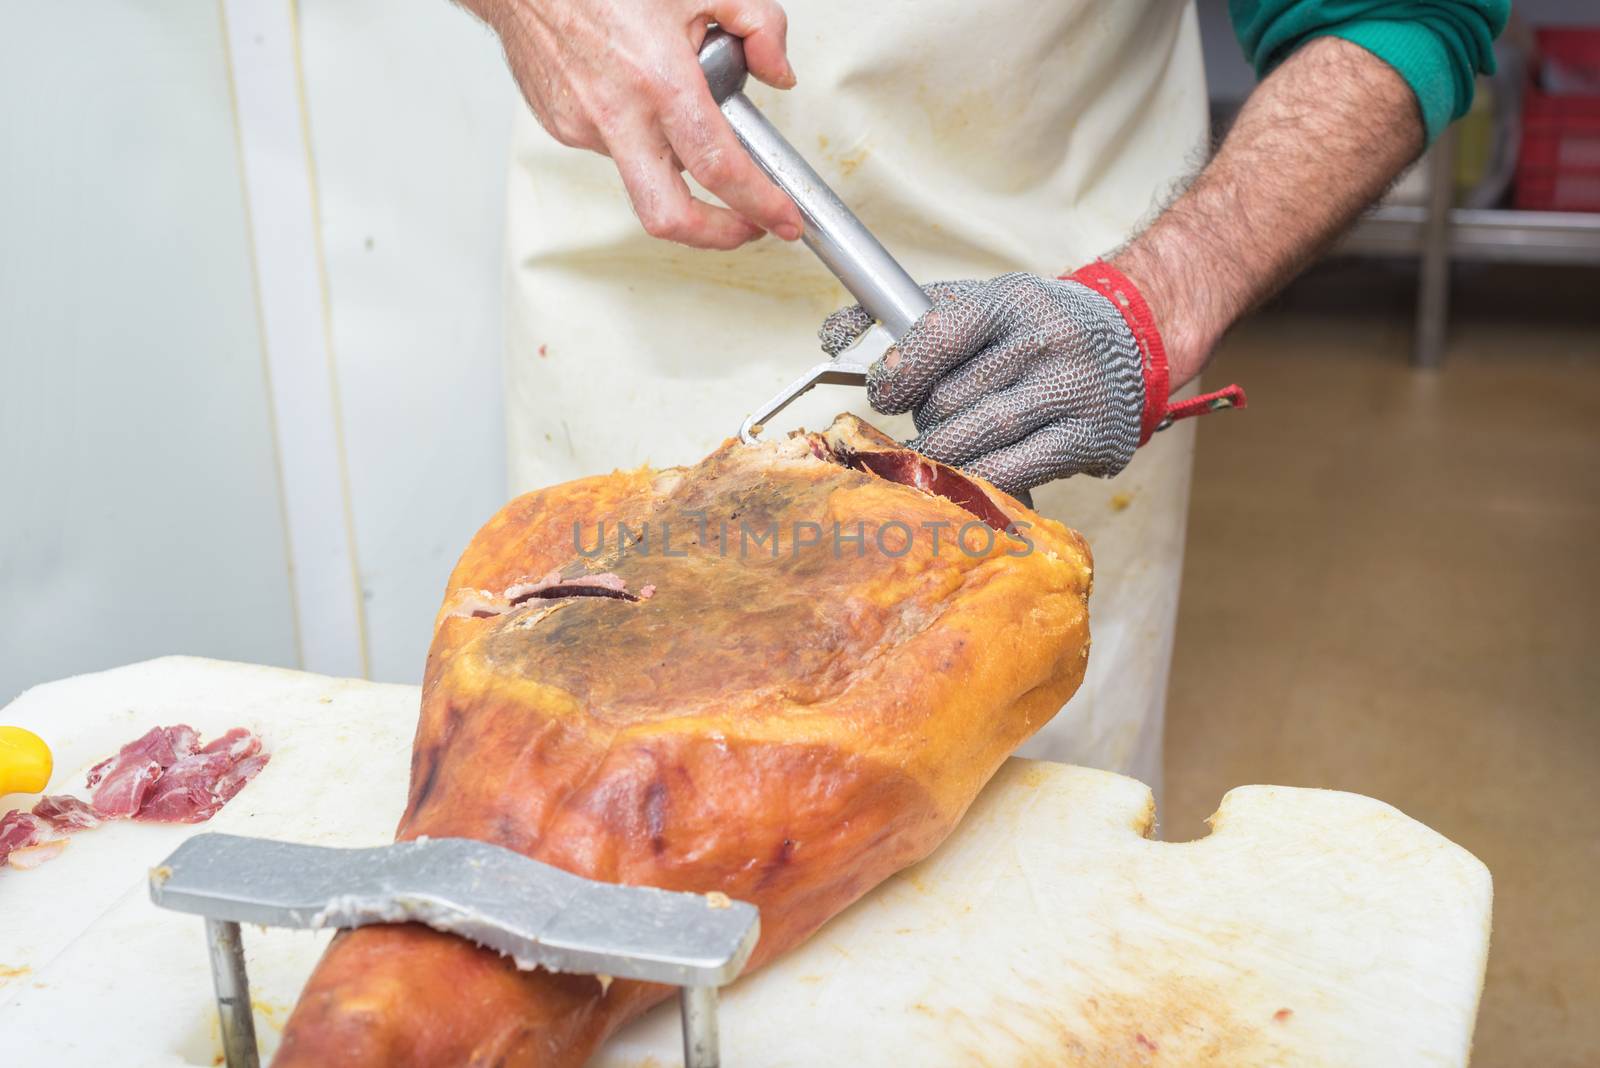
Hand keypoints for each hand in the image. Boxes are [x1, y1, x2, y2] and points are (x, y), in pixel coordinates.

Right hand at [470, 0, 803, 249]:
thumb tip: (777, 70)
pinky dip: (637, 134)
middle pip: (668, 215)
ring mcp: (582, 124)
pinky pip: (612, 147)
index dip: (759, 203)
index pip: (718, 166)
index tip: (781, 218)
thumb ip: (756, 24)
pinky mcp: (561, 126)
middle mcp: (616, 111)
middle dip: (715, 236)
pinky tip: (636, 96)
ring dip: (674, 162)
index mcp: (657, 79)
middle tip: (745, 228)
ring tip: (681, 112)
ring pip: (642, 173)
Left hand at [819, 270, 1156, 495]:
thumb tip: (833, 334)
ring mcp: (1073, 389)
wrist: (1135, 341)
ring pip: (980, 434)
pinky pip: (1017, 468)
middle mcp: (1046, 339)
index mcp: (1011, 300)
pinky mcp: (1091, 436)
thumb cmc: (1039, 328)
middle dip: (925, 420)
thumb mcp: (984, 304)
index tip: (882, 394)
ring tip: (924, 464)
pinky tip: (964, 484)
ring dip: (941, 456)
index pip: (939, 333)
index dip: (900, 371)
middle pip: (953, 396)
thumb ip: (911, 319)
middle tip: (920, 431)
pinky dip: (980, 480)